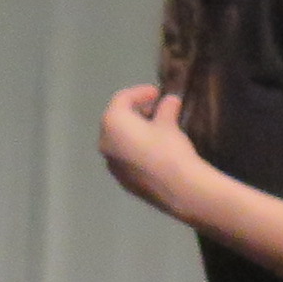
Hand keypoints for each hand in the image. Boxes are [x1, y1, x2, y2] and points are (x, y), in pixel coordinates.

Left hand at [98, 85, 214, 218]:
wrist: (178, 189)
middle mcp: (105, 141)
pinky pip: (125, 157)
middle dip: (136, 112)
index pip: (122, 99)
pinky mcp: (121, 179)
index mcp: (113, 123)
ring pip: (120, 140)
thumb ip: (166, 108)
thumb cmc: (169, 149)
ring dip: (135, 131)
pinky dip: (136, 148)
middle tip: (157, 110)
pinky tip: (155, 152)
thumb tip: (169, 100)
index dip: (140, 92)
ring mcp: (111, 163)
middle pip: (117, 120)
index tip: (158, 92)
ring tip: (157, 131)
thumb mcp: (169, 123)